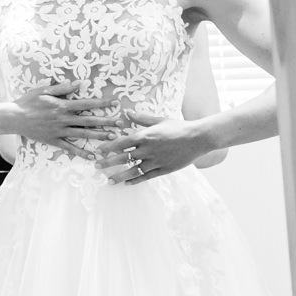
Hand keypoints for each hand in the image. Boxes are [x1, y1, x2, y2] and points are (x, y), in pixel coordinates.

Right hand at [5, 82, 123, 156]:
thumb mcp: (43, 90)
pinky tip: (92, 156)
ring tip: (112, 138)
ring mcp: (59, 131)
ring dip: (98, 136)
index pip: (86, 104)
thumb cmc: (27, 102)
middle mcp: (63, 119)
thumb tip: (79, 83)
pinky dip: (81, 152)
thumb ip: (62, 87)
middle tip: (120, 123)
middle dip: (106, 121)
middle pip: (89, 120)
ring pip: (82, 134)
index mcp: (62, 106)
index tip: (114, 103)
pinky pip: (69, 147)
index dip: (101, 104)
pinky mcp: (53, 140)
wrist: (13, 117)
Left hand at [96, 115, 216, 184]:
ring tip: (108, 181)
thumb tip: (127, 112)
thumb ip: (141, 119)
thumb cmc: (178, 127)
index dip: (108, 147)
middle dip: (108, 163)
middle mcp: (148, 150)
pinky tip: (127, 183)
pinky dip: (136, 180)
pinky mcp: (164, 169)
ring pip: (133, 170)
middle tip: (96, 167)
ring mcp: (156, 161)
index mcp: (145, 136)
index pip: (121, 143)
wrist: (199, 138)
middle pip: (123, 157)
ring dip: (119, 176)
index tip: (97, 151)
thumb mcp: (159, 120)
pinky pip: (147, 176)